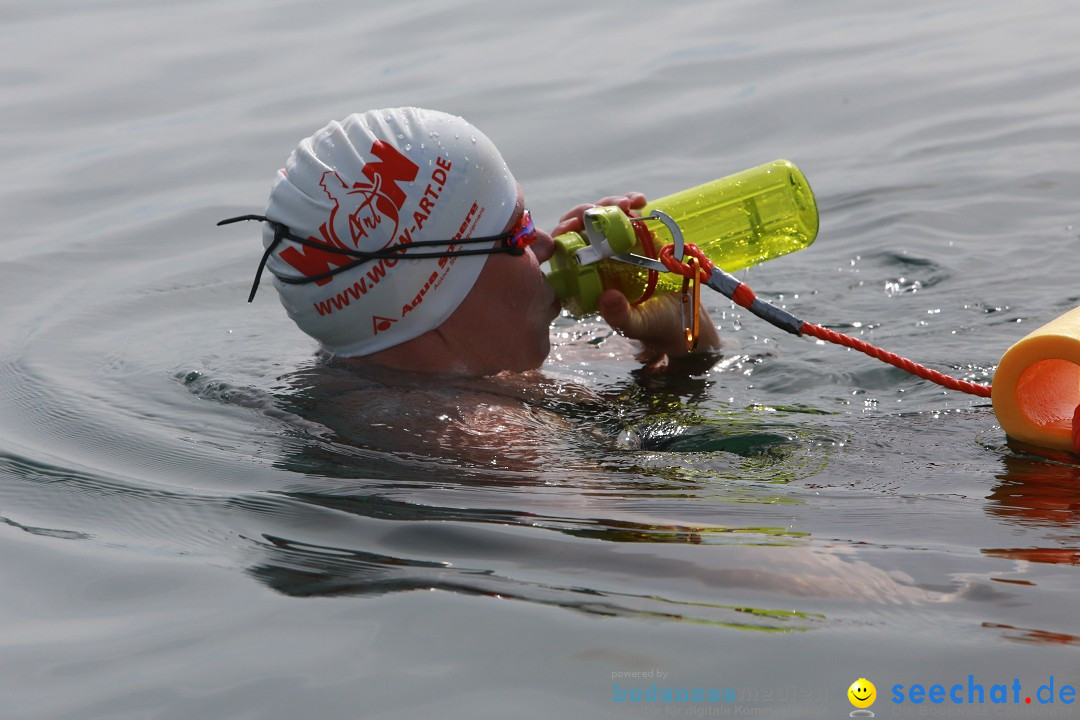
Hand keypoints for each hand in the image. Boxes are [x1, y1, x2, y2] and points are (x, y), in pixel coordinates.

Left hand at [552, 192, 720, 371]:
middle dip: (589, 212)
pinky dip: (631, 204)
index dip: (563, 234)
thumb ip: (620, 317)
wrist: (684, 318)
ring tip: (629, 203)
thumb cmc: (655, 326)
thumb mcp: (637, 325)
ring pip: (601, 218)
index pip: (564, 252)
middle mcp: (595, 262)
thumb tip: (607, 297)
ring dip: (611, 205)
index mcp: (585, 282)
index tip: (574, 224)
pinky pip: (626, 216)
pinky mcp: (635, 238)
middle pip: (580, 229)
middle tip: (609, 208)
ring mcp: (614, 248)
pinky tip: (640, 200)